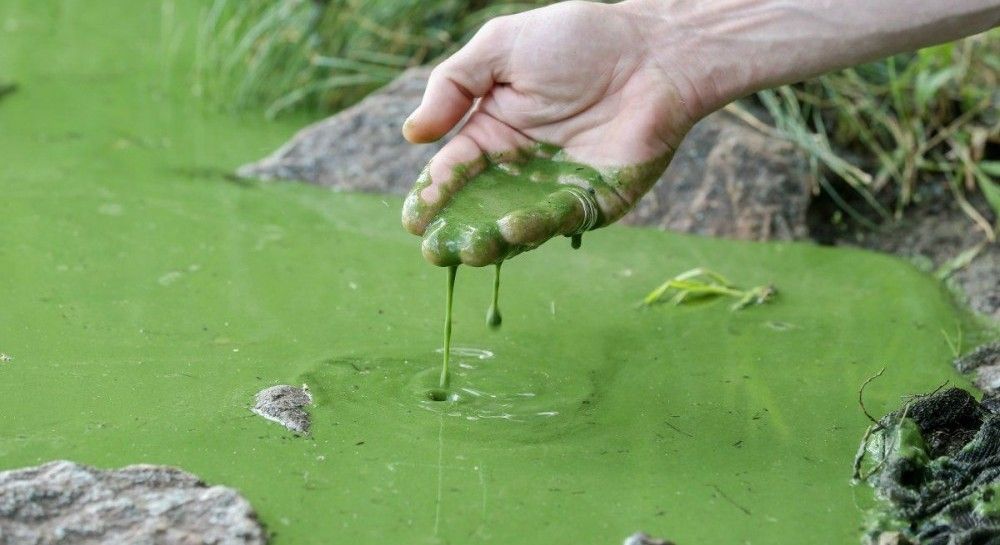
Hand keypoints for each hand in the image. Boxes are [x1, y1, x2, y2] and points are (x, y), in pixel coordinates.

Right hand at [400, 0, 702, 265]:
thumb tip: (412, 134)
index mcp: (492, 133)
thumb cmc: (578, 41)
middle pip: (478, 210)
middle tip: (435, 250)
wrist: (654, 51)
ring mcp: (555, 189)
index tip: (413, 219)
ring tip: (471, 247)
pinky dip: (535, 229)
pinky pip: (559, 221)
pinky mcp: (594, 203)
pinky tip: (512, 228)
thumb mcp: (501, 47)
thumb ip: (453, 84)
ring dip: (491, 241)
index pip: (452, 173)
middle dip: (455, 232)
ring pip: (514, 226)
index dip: (431, 197)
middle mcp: (520, 168)